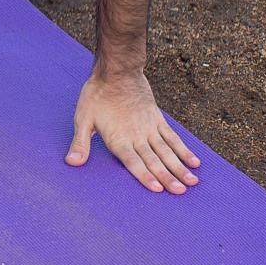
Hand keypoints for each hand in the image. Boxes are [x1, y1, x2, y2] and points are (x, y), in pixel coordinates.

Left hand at [66, 70, 200, 193]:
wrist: (116, 71)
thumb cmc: (96, 96)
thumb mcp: (82, 119)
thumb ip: (80, 143)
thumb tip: (71, 163)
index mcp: (118, 139)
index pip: (133, 162)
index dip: (145, 176)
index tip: (158, 190)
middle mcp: (136, 136)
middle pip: (154, 160)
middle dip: (168, 177)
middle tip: (181, 193)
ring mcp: (150, 128)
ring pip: (167, 151)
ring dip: (179, 167)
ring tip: (192, 182)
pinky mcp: (158, 119)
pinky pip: (173, 137)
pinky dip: (184, 150)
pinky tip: (194, 162)